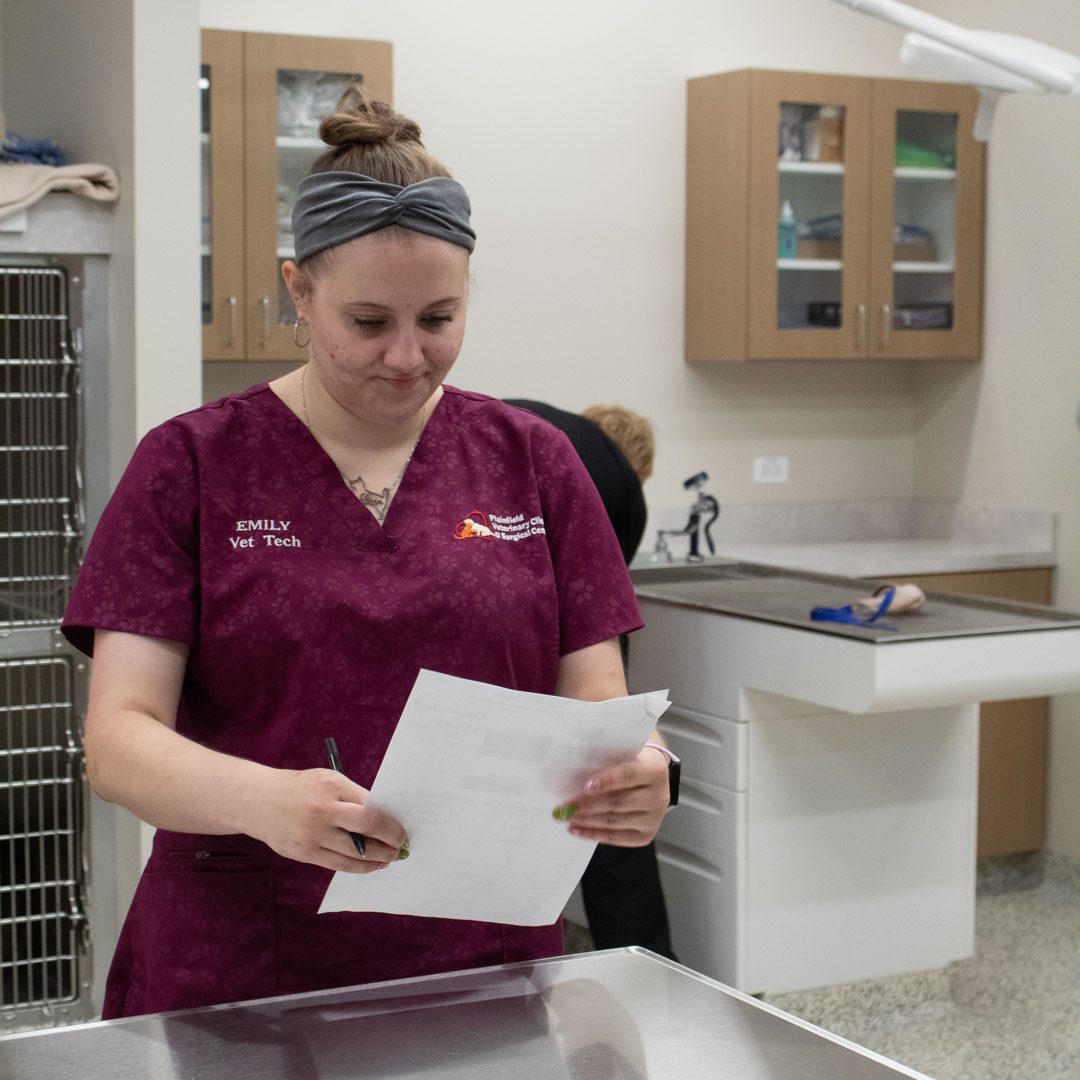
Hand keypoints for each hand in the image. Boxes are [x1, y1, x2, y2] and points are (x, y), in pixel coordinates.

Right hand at [249, 768, 408, 873]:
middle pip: (366, 830)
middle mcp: (322, 811)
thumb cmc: (303, 788)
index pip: (371, 807)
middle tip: (403, 846)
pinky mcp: (304, 853)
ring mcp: (312, 835)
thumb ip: (354, 797)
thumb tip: (385, 819)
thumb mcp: (329, 781)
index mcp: (332, 787)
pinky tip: (371, 865)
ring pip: (354, 854)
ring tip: (391, 859)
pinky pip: (338, 865)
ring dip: (378, 859)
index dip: (390, 822)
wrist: (259, 801)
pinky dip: (359, 867)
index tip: (404, 829)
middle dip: (390, 841)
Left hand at [553, 746, 668, 846]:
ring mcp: (654, 818)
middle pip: (619, 802)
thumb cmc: (631, 761)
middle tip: (564, 806)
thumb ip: (605, 760)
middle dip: (588, 804)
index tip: (586, 785)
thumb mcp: (624, 754)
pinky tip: (576, 829)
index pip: (629, 775)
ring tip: (566, 817)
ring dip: (586, 820)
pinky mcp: (646, 834)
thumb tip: (573, 776)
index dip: (608, 780)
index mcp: (654, 770)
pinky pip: (616, 838)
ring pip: (615, 821)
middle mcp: (658, 796)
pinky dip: (593, 834)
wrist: (651, 776)